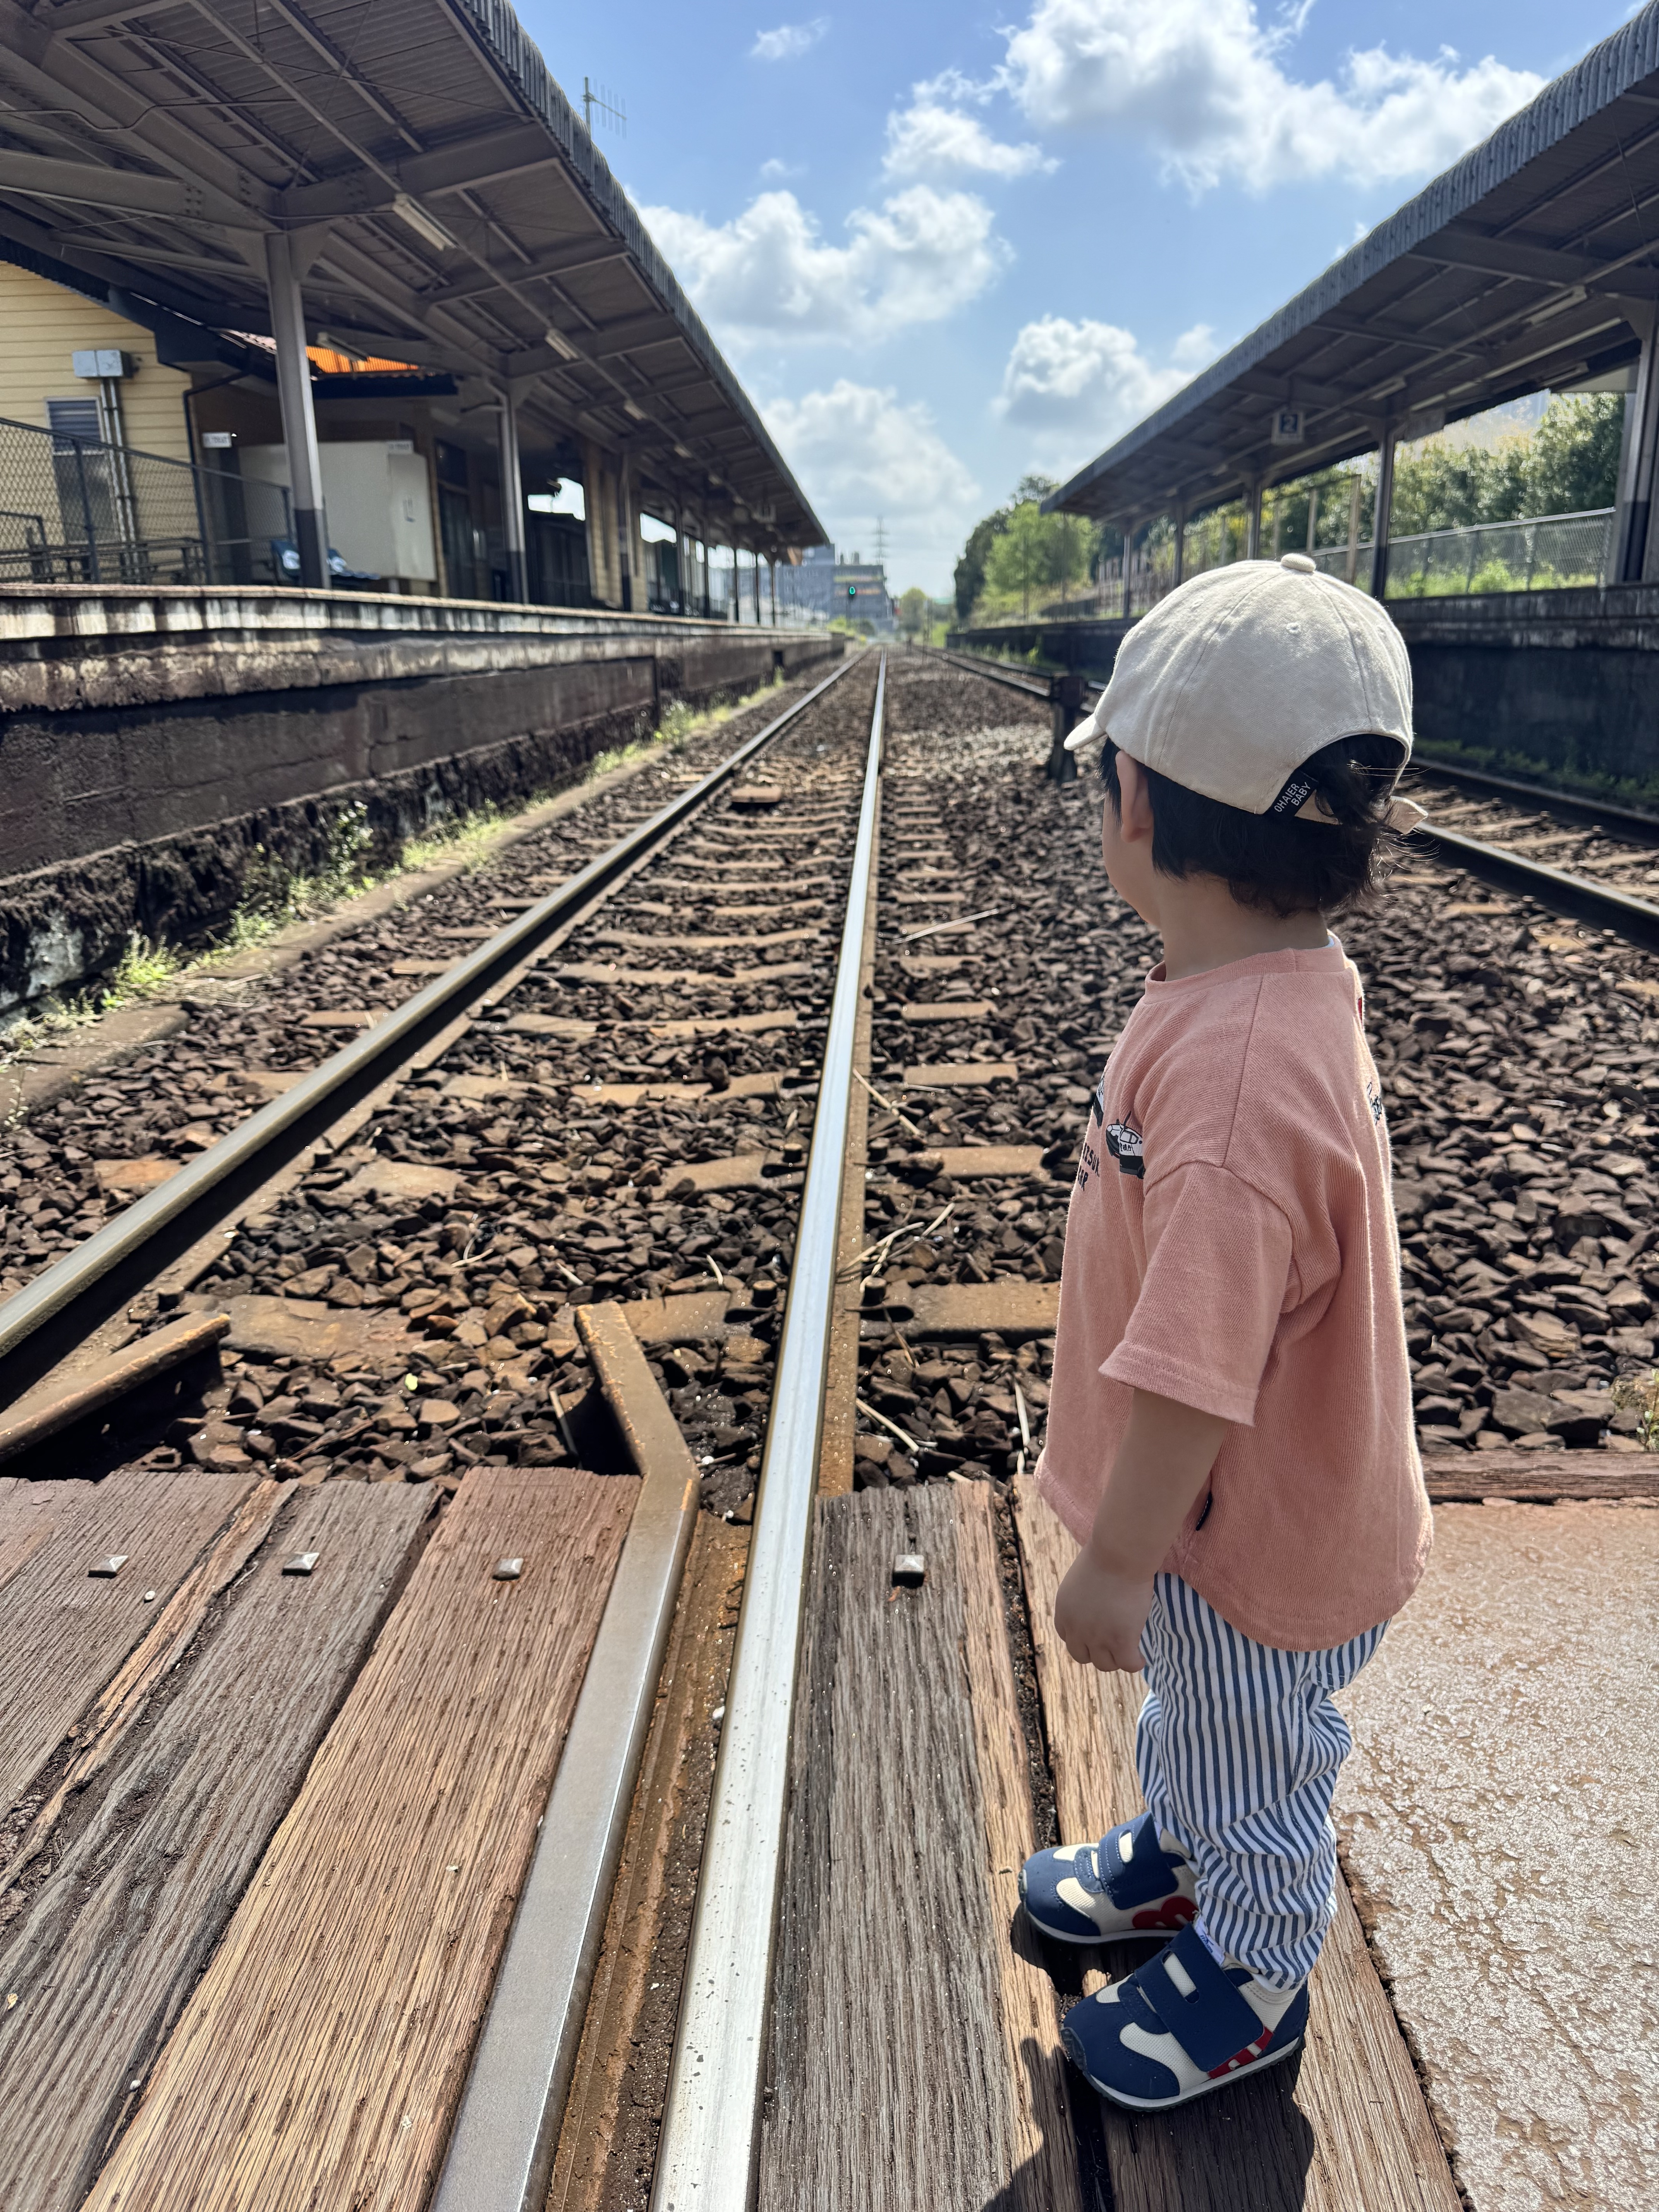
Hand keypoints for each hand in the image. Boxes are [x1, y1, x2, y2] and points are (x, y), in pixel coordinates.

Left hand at [1054, 1547, 1152, 1673]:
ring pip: (1105, 1664)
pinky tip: (1141, 1658)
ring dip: (1116, 1659)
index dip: (1082, 1638)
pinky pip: (1128, 1664)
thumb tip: (1097, 1601)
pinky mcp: (1121, 1642)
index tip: (1095, 1634)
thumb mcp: (1082, 1579)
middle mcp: (1076, 1628)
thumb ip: (1084, 1597)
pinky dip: (1135, 1663)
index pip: (1067, 1637)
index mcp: (1064, 1611)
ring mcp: (1098, 1638)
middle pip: (1082, 1656)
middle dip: (1096, 1652)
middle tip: (1112, 1644)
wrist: (1119, 1555)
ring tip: (1128, 1651)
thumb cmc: (1105, 1556)